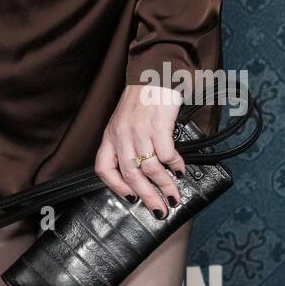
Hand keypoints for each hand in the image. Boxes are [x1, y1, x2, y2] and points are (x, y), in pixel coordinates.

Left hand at [93, 84, 185, 218]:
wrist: (152, 75)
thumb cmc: (139, 100)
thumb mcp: (123, 123)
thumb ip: (126, 145)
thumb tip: (140, 175)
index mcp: (110, 136)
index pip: (104, 169)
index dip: (116, 187)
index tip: (130, 198)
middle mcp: (122, 136)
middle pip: (131, 175)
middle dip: (147, 197)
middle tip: (159, 210)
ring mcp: (139, 132)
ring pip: (150, 169)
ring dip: (165, 186)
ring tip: (174, 195)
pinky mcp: (158, 126)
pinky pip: (167, 155)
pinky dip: (175, 166)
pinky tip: (180, 169)